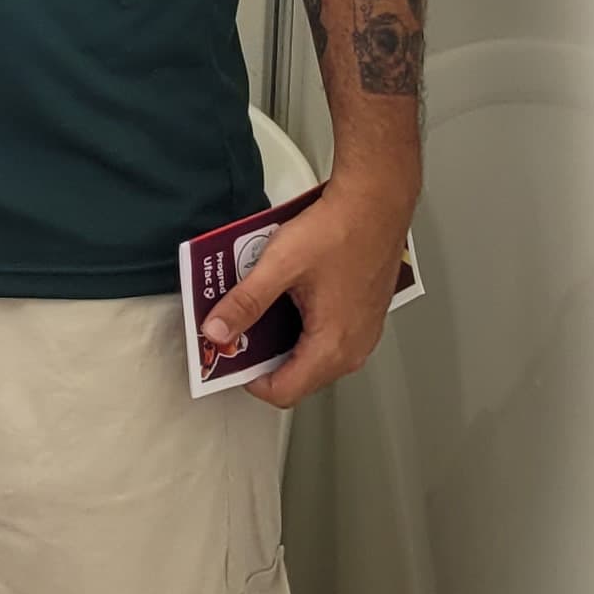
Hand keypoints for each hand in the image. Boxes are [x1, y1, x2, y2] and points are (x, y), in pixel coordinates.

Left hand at [199, 173, 412, 407]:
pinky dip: (301, 326)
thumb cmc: (340, 229)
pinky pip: (326, 336)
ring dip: (280, 340)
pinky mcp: (363, 315)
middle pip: (297, 376)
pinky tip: (285, 298)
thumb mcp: (280, 265)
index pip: (283, 391)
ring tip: (258, 309)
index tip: (230, 355)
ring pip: (311, 356)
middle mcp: (353, 348)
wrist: (377, 201)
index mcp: (333, 345)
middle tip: (239, 329)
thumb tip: (217, 330)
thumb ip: (245, 302)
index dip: (249, 379)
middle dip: (263, 358)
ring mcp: (362, 333)